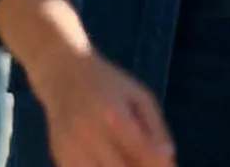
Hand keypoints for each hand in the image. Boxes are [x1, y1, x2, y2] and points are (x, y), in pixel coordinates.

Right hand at [36, 51, 173, 166]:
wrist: (61, 72)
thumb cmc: (107, 83)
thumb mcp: (139, 96)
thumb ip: (157, 129)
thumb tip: (168, 160)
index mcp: (113, 116)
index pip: (143, 154)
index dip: (160, 164)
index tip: (169, 165)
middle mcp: (89, 135)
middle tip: (145, 159)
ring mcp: (71, 147)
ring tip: (124, 158)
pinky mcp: (60, 155)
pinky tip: (106, 159)